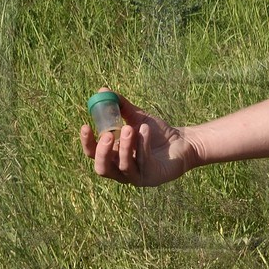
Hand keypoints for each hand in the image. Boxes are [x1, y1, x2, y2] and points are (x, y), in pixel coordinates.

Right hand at [79, 93, 193, 186]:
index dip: (87, 143)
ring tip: (131, 127)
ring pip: (123, 166)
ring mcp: (137, 176)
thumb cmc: (156, 132)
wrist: (183, 141)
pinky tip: (146, 129)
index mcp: (113, 157)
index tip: (86, 125)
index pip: (92, 154)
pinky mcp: (152, 177)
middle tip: (109, 134)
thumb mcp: (136, 117)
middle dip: (102, 151)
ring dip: (125, 146)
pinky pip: (143, 161)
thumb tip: (102, 91)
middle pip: (102, 168)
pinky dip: (143, 144)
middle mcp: (121, 170)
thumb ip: (120, 107)